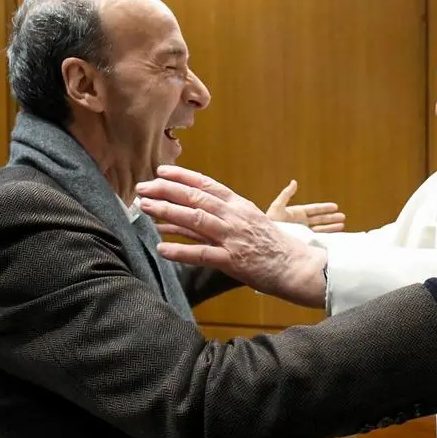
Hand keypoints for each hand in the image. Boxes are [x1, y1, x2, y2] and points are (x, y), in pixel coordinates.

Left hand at [136, 166, 327, 307]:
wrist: (294, 265)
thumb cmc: (269, 244)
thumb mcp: (247, 222)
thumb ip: (215, 218)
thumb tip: (178, 216)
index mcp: (238, 205)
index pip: (206, 184)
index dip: (182, 176)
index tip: (160, 172)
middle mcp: (234, 217)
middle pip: (196, 198)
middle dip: (166, 191)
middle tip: (142, 188)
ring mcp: (233, 238)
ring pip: (196, 219)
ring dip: (167, 212)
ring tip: (145, 208)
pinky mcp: (233, 261)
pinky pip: (201, 254)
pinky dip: (180, 250)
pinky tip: (161, 248)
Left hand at [266, 180, 345, 232]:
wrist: (266, 240)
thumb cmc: (270, 222)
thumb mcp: (277, 207)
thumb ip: (286, 195)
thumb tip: (294, 182)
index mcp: (297, 213)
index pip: (314, 209)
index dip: (324, 208)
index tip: (335, 206)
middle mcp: (301, 223)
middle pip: (320, 219)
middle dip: (331, 218)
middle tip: (343, 216)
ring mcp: (302, 232)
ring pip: (321, 229)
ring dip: (331, 227)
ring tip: (343, 225)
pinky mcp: (302, 241)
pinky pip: (317, 239)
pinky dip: (326, 237)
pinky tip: (334, 237)